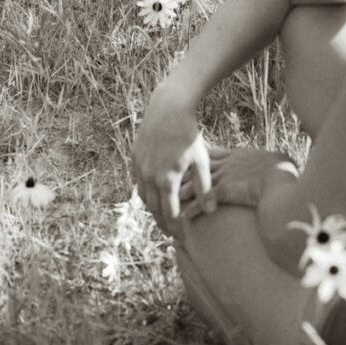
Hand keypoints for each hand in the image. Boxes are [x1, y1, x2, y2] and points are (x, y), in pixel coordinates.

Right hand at [133, 84, 213, 233]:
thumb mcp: (201, 160)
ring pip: (143, 196)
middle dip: (163, 223)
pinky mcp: (134, 157)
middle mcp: (149, 176)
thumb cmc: (189, 134)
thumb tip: (211, 211)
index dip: (177, 227)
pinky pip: (138, 181)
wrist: (168, 109)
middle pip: (153, 209)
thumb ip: (205, 187)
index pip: (169, 213)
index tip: (184, 236)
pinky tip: (156, 193)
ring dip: (153, 208)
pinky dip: (146, 192)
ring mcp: (139, 166)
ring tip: (163, 215)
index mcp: (167, 179)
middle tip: (172, 232)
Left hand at [179, 146, 297, 219]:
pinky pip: (201, 201)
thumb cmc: (287, 174)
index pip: (213, 154)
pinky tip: (182, 218)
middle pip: (198, 165)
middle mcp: (228, 163)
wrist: (282, 182)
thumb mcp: (279, 162)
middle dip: (185, 172)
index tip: (188, 160)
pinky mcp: (224, 191)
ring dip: (183, 192)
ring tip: (172, 200)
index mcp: (240, 154)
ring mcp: (224, 176)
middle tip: (172, 178)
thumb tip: (280, 164)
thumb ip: (271, 163)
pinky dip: (191, 210)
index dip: (200, 158)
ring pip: (196, 183)